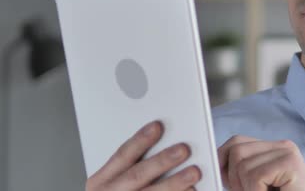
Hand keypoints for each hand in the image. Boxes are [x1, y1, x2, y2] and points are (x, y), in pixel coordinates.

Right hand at [86, 121, 201, 190]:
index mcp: (102, 180)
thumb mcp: (113, 181)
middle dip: (161, 161)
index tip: (157, 126)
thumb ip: (132, 163)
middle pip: (137, 175)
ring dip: (173, 183)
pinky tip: (192, 190)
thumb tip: (160, 137)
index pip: (122, 155)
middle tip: (183, 149)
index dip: (140, 140)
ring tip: (194, 172)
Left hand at [218, 135, 304, 190]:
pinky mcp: (290, 163)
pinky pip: (255, 176)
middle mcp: (282, 146)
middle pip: (237, 149)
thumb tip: (216, 164)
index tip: (225, 181)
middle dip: (233, 177)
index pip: (237, 142)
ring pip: (242, 164)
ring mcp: (288, 153)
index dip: (224, 160)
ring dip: (246, 188)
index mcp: (273, 149)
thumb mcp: (256, 185)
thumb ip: (241, 173)